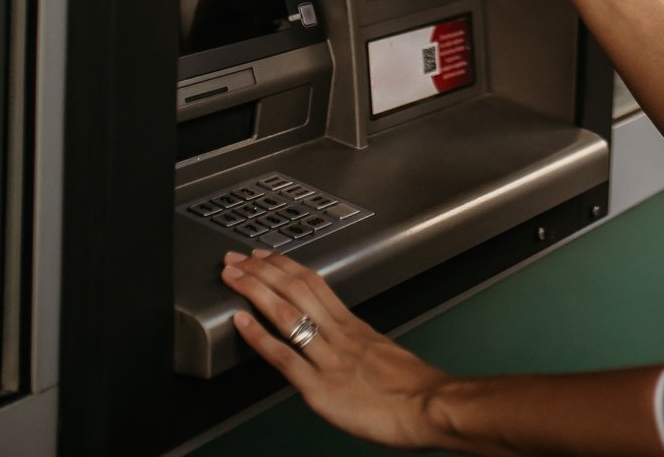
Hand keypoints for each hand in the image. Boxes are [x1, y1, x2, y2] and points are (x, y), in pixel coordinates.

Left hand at [222, 248, 447, 450]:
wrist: (432, 407)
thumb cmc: (417, 390)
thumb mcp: (387, 356)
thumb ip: (362, 347)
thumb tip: (348, 346)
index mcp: (355, 327)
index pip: (315, 284)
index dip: (286, 266)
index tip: (266, 256)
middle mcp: (339, 335)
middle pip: (296, 290)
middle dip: (262, 271)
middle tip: (236, 258)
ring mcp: (328, 359)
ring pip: (287, 314)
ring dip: (254, 291)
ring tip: (232, 277)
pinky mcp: (321, 388)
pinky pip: (284, 357)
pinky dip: (259, 337)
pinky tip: (241, 322)